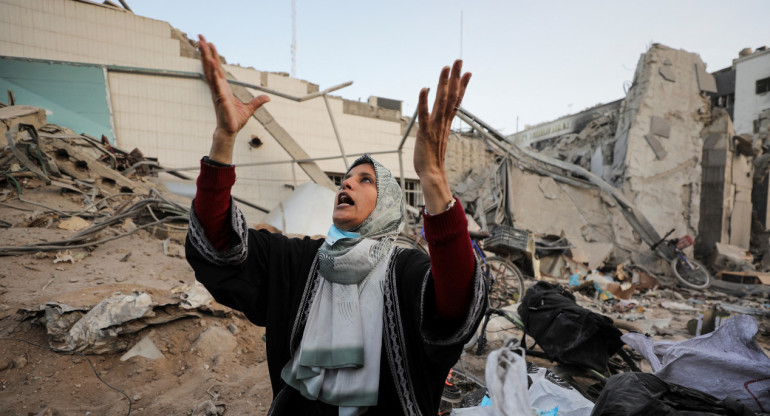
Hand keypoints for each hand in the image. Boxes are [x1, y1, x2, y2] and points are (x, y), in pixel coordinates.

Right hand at [199, 35, 269, 163]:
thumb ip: (257, 101)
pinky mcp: (219, 97)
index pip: (217, 68)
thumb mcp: (250, 108)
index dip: (213, 56)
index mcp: (223, 87)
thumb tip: (268, 97)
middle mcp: (217, 87)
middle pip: (210, 66)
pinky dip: (213, 72)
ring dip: (206, 57)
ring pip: (210, 71)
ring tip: (201, 44)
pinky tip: (211, 62)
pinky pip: (215, 83)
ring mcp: (217, 91)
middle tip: (199, 36)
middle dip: (204, 51)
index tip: (208, 43)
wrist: (230, 131)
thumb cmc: (235, 120)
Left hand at [415, 60, 470, 213]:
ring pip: (441, 101)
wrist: (432, 175)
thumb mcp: (437, 140)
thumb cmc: (432, 160)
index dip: (462, 86)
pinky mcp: (424, 132)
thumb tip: (442, 125)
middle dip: (455, 77)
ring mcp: (435, 126)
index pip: (456, 101)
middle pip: (451, 96)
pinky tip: (424, 89)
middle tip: (459, 61)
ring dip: (443, 83)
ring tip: (446, 67)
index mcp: (446, 123)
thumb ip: (440, 130)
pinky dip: (424, 102)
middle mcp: (443, 122)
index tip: (468, 72)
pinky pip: (424, 114)